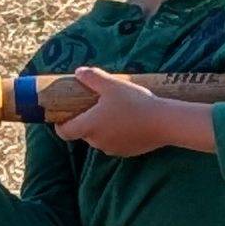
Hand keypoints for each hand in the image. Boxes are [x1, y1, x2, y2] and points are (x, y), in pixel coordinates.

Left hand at [53, 67, 175, 157]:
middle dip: (85, 120)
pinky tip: (129, 120)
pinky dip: (116, 133)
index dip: (60, 124)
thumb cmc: (134, 103)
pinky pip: (115, 142)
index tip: (63, 114)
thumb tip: (78, 72)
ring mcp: (112, 149)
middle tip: (95, 104)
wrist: (164, 122)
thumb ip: (92, 78)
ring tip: (115, 110)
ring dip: (102, 127)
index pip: (64, 132)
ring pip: (99, 137)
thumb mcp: (111, 84)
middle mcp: (97, 142)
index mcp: (89, 127)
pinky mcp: (126, 152)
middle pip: (83, 133)